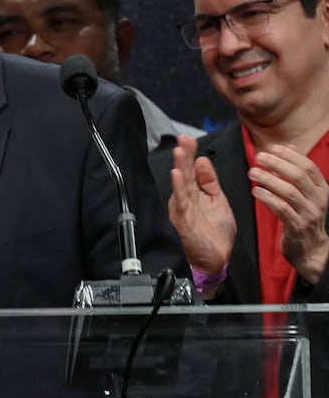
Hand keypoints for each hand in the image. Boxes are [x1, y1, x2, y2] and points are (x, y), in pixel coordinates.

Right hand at [167, 134, 236, 288]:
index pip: (192, 169)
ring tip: (180, 152)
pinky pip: (181, 203)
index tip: (190, 138)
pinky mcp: (184, 222)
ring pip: (181, 186)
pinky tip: (178, 176)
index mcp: (195, 193)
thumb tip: (203, 160)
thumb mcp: (218, 201)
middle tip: (183, 139)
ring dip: (180, 168)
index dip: (191, 154)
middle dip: (184, 156)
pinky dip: (179, 188)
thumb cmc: (215, 232)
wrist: (216, 259)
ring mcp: (183, 210)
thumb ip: (210, 181)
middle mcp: (186, 199)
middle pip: (184, 174)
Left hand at [250, 144, 328, 284]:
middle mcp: (318, 200)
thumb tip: (288, 146)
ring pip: (289, 192)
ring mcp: (309, 213)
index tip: (272, 148)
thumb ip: (296, 171)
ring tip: (252, 172)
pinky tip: (256, 191)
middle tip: (258, 157)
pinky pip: (281, 209)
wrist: (310, 249)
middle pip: (299, 176)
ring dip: (269, 180)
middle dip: (278, 164)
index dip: (290, 155)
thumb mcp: (305, 193)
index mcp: (321, 188)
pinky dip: (268, 198)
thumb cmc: (303, 215)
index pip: (308, 166)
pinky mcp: (297, 226)